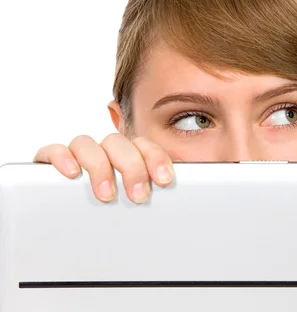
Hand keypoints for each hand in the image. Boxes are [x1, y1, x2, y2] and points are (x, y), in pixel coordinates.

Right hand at [33, 134, 173, 202]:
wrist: (73, 223)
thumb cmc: (114, 212)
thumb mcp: (136, 205)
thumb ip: (152, 198)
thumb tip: (176, 211)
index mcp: (128, 155)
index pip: (144, 146)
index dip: (156, 159)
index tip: (164, 180)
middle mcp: (104, 152)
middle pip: (118, 143)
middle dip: (132, 168)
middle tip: (138, 195)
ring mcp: (78, 155)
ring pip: (87, 144)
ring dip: (99, 167)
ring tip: (107, 194)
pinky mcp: (50, 162)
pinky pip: (53, 150)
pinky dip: (62, 158)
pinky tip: (72, 174)